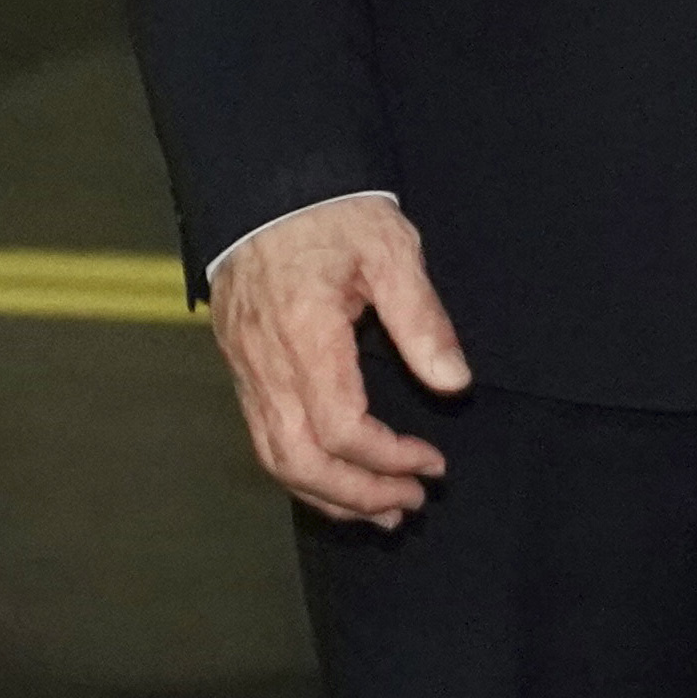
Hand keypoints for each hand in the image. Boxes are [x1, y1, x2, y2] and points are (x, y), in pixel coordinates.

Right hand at [208, 195, 470, 523]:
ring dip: (326, 494)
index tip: (433, 464)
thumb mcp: (394, 252)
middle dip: (356, 495)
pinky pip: (264, 437)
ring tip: (380, 511)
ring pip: (274, 457)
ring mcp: (246, 369)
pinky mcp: (242, 366)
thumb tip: (454, 383)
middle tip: (409, 505)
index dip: (389, 459)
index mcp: (305, 337)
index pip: (341, 428)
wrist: (268, 186)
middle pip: (298, 460)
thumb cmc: (335, 213)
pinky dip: (302, 470)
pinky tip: (337, 478)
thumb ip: (422, 320)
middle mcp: (265, 364)